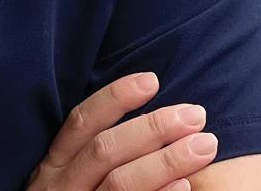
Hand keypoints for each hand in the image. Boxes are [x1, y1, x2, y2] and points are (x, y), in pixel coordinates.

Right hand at [26, 72, 217, 190]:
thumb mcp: (74, 180)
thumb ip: (102, 154)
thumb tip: (158, 119)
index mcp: (54, 168)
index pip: (81, 123)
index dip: (114, 98)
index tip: (151, 80)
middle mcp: (60, 189)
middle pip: (105, 151)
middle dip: (153, 128)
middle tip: (196, 114)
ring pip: (120, 184)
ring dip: (165, 161)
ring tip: (206, 145)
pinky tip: (187, 188)